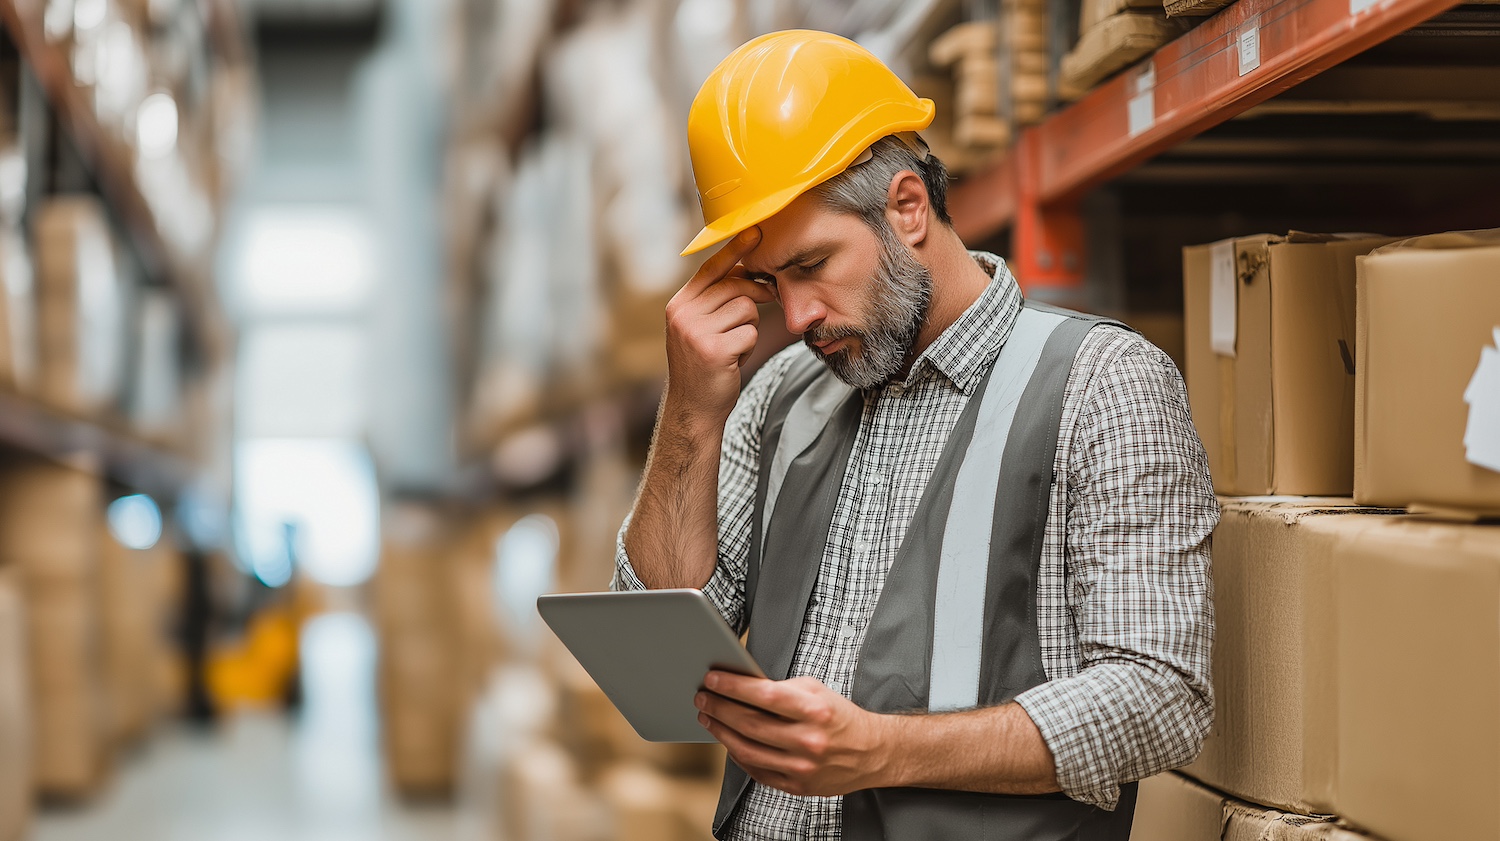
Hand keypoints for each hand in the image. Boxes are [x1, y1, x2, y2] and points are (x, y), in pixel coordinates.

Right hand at [663, 228, 776, 425]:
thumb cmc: (703, 366)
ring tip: (733, 345)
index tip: (755, 232)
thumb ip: (716, 301)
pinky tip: (734, 360)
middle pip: (736, 286)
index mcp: (679, 305)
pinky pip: (750, 332)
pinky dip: (749, 346)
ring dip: (749, 328)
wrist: (693, 408)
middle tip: (766, 303)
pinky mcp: (714, 350)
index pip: (711, 268)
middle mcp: (683, 314)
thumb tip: (749, 272)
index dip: (735, 249)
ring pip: (747, 309)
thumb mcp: (701, 328)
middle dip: (756, 295)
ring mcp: (696, 332)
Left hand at [695, 671, 894, 796]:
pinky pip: (756, 771)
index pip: (764, 695)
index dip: (733, 686)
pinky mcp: (797, 786)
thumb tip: (742, 686)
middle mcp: (808, 740)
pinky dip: (737, 755)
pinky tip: (728, 741)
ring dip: (721, 732)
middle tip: (703, 698)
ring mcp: (802, 767)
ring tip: (708, 717)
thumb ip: (781, 689)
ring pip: (747, 750)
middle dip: (719, 708)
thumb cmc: (839, 717)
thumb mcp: (816, 691)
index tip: (712, 679)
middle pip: (750, 723)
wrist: (872, 753)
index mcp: (814, 710)